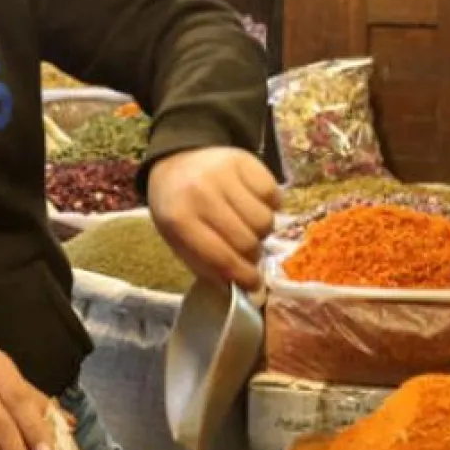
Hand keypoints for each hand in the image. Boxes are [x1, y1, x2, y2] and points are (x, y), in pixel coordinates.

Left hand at [148, 147, 278, 289]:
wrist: (176, 160)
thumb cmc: (177, 206)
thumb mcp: (177, 238)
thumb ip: (205, 264)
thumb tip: (240, 288)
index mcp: (178, 218)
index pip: (221, 256)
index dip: (242, 275)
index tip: (254, 284)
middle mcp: (201, 193)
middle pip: (247, 240)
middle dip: (253, 254)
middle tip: (249, 251)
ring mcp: (224, 174)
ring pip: (265, 219)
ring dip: (262, 230)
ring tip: (248, 225)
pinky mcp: (244, 160)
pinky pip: (273, 194)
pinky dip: (270, 204)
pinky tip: (254, 203)